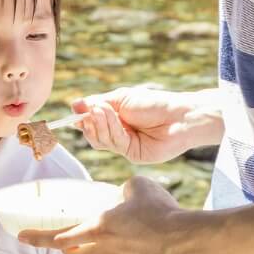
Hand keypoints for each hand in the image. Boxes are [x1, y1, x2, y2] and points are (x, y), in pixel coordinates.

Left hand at [19, 175, 199, 253]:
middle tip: (61, 241)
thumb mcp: (137, 186)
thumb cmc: (161, 210)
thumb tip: (124, 195)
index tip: (21, 237)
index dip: (37, 238)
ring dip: (90, 251)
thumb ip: (123, 190)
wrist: (187, 239)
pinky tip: (127, 240)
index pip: (59, 238)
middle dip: (64, 251)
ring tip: (97, 237)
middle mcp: (105, 249)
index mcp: (98, 228)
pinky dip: (113, 252)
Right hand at [72, 86, 217, 163]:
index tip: (75, 112)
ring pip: (100, 140)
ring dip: (100, 124)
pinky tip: (115, 119)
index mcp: (115, 118)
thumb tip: (74, 104)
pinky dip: (111, 130)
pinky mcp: (132, 154)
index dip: (82, 119)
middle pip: (92, 134)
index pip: (92, 122)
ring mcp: (125, 145)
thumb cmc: (154, 104)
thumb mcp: (121, 99)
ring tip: (103, 110)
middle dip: (90, 122)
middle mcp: (118, 133)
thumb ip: (98, 103)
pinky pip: (114, 144)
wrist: (179, 116)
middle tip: (92, 110)